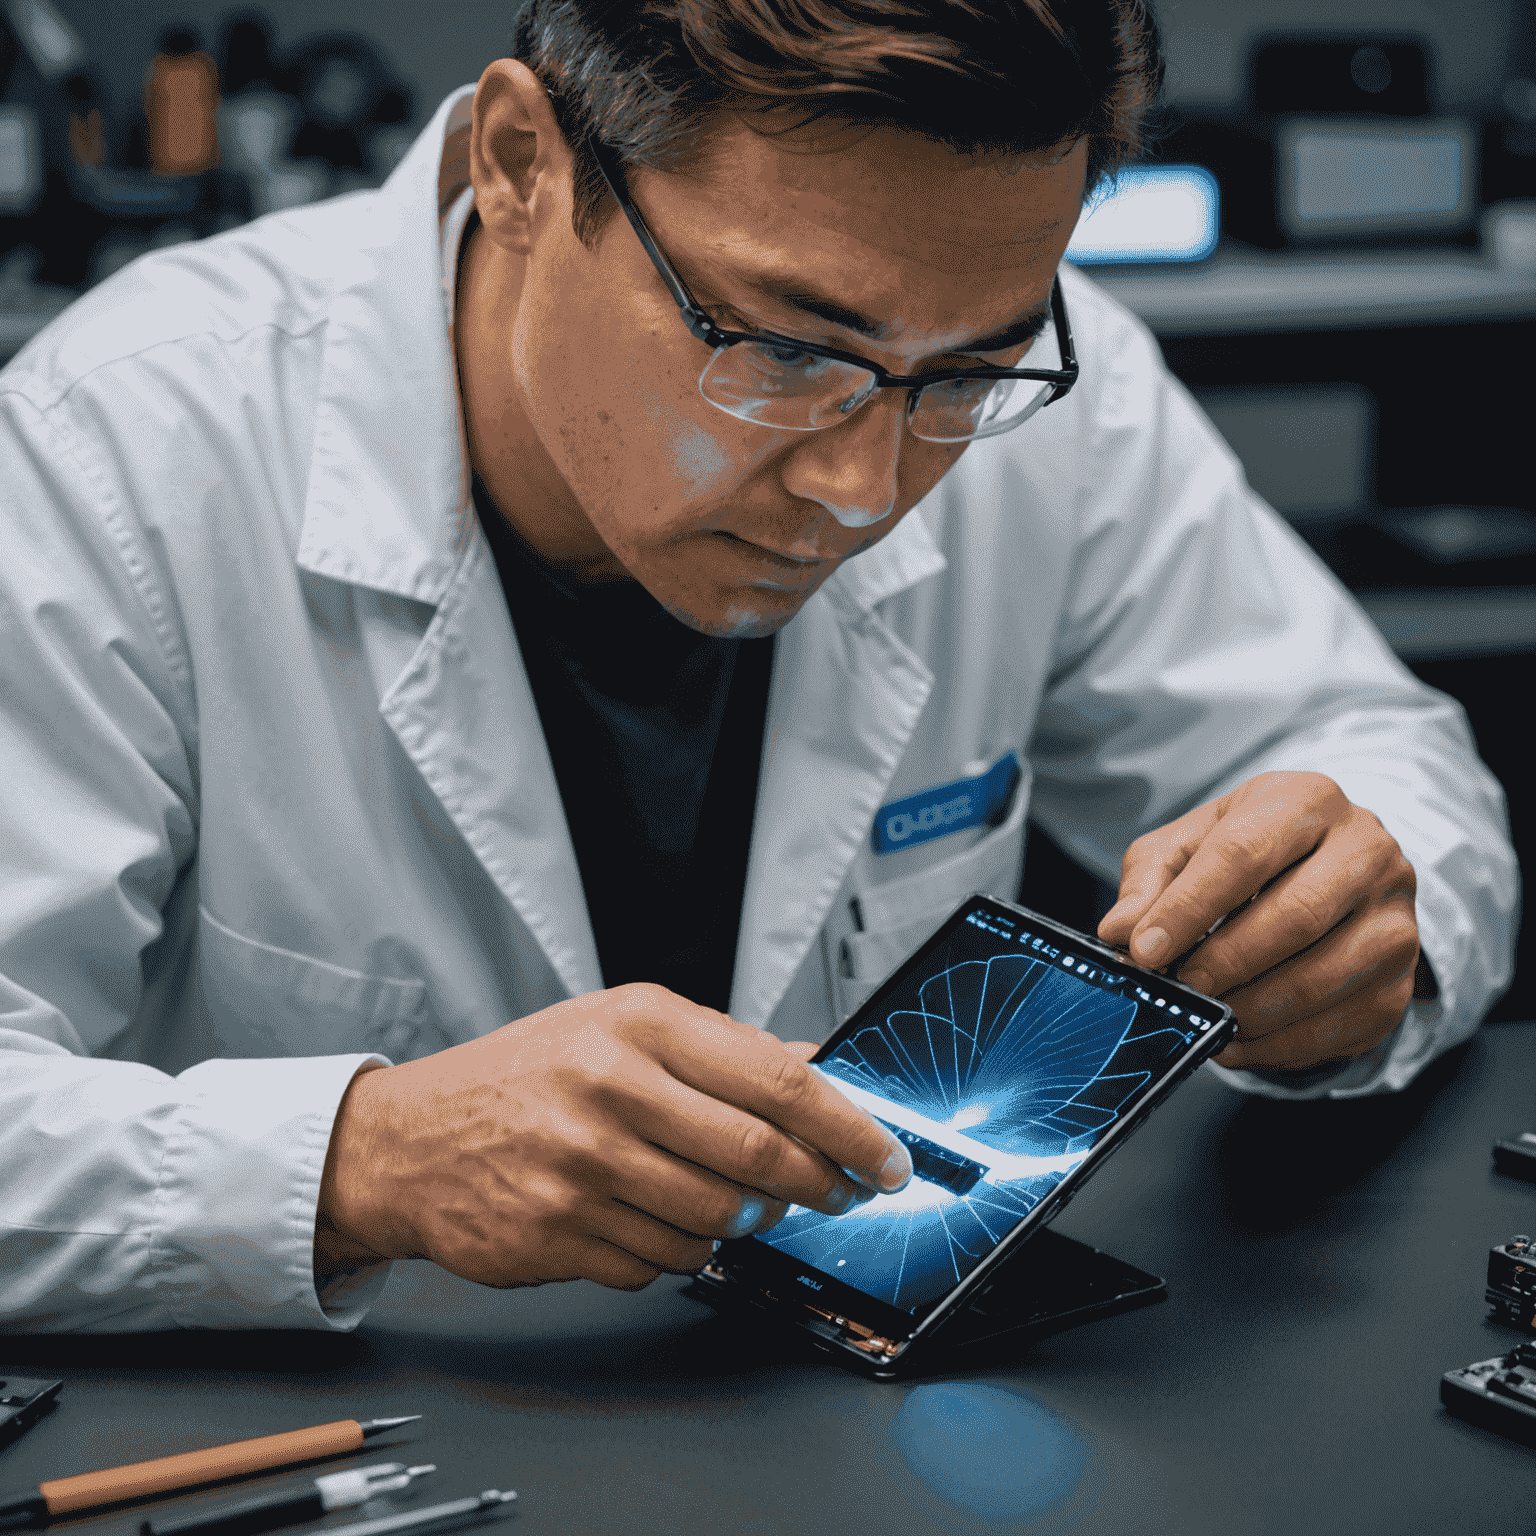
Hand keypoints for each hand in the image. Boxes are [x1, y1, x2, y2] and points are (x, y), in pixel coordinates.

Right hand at [315, 983, 912, 1289]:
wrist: (410, 1138)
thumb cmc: (526, 1074)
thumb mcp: (620, 1028)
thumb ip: (723, 1049)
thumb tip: (820, 1064)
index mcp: (638, 1024)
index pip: (776, 1078)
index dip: (847, 1126)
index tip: (887, 1156)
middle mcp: (611, 1089)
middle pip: (758, 1158)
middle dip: (819, 1185)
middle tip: (841, 1192)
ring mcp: (582, 1167)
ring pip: (718, 1222)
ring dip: (744, 1222)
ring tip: (730, 1200)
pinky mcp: (560, 1234)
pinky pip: (663, 1264)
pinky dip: (679, 1250)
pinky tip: (652, 1218)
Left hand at [1096, 772, 1421, 1072]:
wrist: (1331, 872)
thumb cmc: (1248, 854)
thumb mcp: (1190, 846)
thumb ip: (1150, 883)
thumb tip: (1120, 931)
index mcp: (1306, 801)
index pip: (1243, 853)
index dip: (1189, 907)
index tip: (1145, 950)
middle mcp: (1367, 850)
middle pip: (1296, 914)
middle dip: (1226, 960)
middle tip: (1180, 987)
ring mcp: (1395, 916)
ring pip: (1326, 974)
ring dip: (1253, 1007)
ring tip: (1206, 1016)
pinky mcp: (1401, 978)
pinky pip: (1343, 1023)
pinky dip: (1282, 1044)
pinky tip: (1238, 1042)